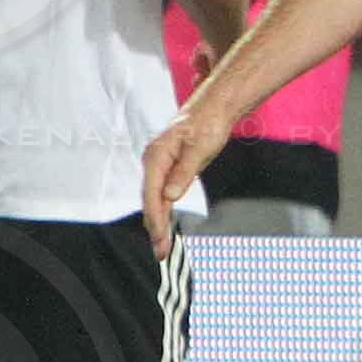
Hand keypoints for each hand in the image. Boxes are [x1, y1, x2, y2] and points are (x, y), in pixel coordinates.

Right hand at [142, 108, 227, 238]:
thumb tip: (170, 195)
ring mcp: (159, 166)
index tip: (159, 238)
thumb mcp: (199, 148)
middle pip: (150, 200)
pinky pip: (162, 195)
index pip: (151, 194)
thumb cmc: (206, 124)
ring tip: (162, 247)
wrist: (212, 110)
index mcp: (157, 156)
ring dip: (158, 224)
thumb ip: (184, 172)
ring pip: (155, 200)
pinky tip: (165, 227)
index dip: (155, 218)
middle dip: (155, 228)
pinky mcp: (167, 170)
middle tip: (161, 252)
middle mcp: (153, 162)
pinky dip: (163, 213)